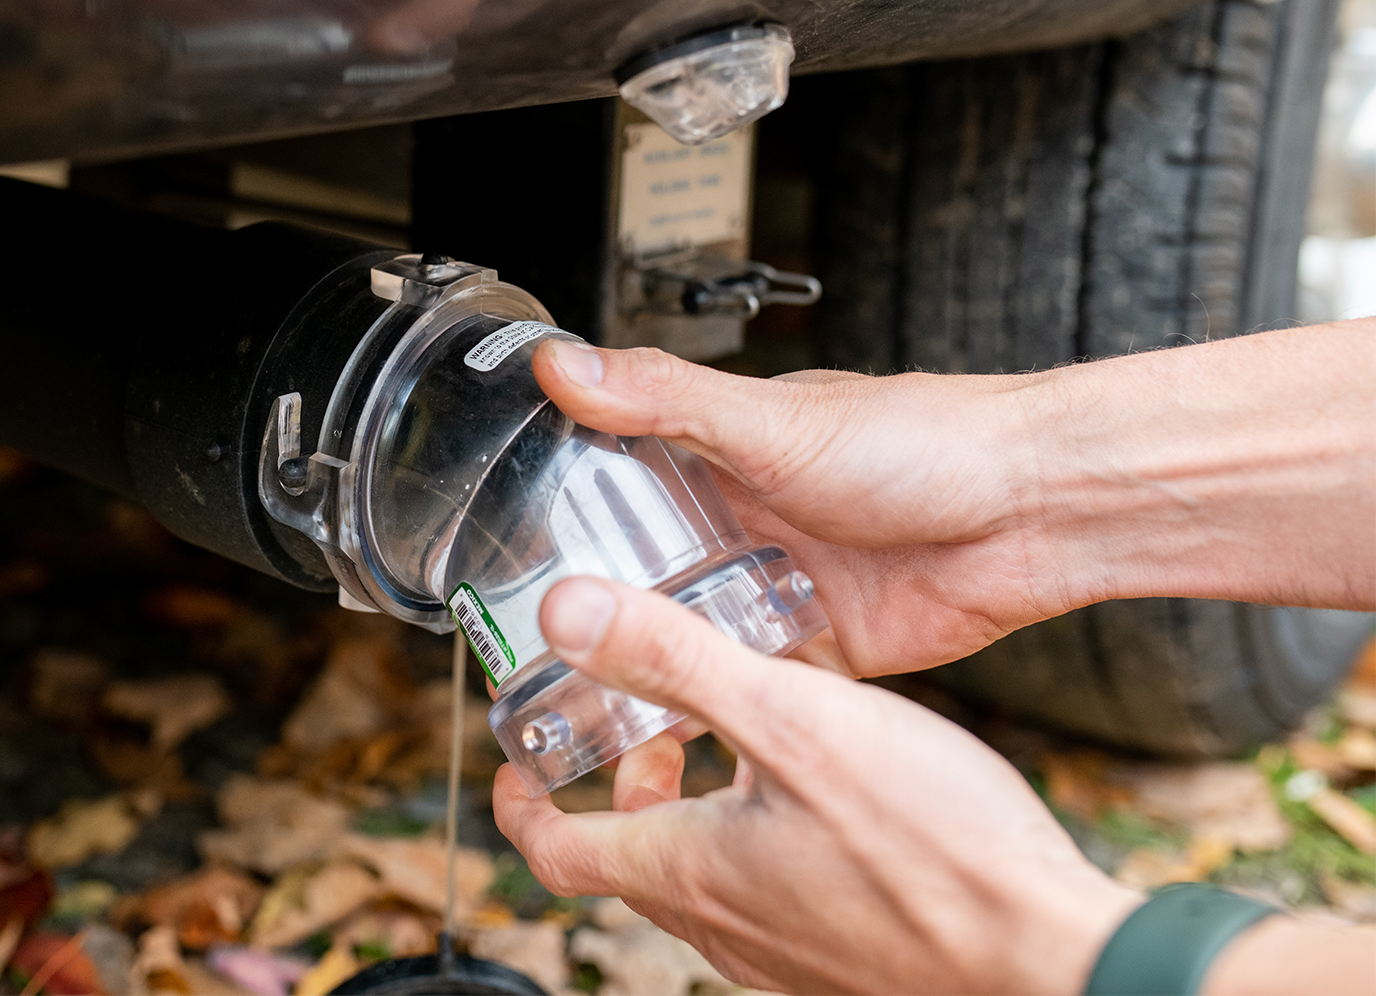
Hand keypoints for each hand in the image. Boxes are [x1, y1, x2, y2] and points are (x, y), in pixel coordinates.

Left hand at [493, 576, 1141, 993]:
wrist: (1051, 953)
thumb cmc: (932, 847)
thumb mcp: (791, 720)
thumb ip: (675, 661)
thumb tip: (569, 613)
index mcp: (688, 872)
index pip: (557, 853)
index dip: (520, 806)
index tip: (520, 764)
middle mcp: (724, 927)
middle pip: (632, 859)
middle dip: (627, 787)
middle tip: (651, 730)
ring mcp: (785, 953)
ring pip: (705, 877)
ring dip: (697, 810)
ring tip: (745, 741)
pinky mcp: (843, 959)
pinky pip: (772, 896)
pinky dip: (761, 838)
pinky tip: (828, 791)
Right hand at [531, 320, 1375, 678]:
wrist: (1032, 515)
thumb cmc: (925, 442)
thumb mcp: (772, 420)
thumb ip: (664, 399)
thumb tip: (562, 361)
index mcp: (714, 454)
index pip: (607, 476)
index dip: (548, 509)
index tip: (489, 547)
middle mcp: (734, 520)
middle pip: (635, 566)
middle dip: (584, 601)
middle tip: (523, 641)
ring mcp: (769, 586)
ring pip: (681, 632)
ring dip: (642, 659)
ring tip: (574, 695)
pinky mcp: (810, 649)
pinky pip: (742, 681)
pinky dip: (710, 703)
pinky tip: (664, 729)